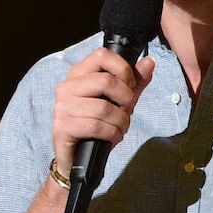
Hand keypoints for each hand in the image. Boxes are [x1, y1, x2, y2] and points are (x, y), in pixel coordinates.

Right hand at [51, 47, 155, 177]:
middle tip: (127, 111)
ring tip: (120, 128)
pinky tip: (113, 136)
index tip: (130, 85)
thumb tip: (149, 62)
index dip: (123, 69)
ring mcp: (62, 106)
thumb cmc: (97, 125)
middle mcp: (67, 87)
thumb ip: (134, 82)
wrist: (78, 157)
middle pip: (106, 81)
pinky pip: (96, 126)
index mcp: (78, 74)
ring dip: (121, 121)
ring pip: (104, 107)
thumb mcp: (119, 101)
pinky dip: (112, 133)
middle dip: (126, 99)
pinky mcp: (63, 126)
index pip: (102, 55)